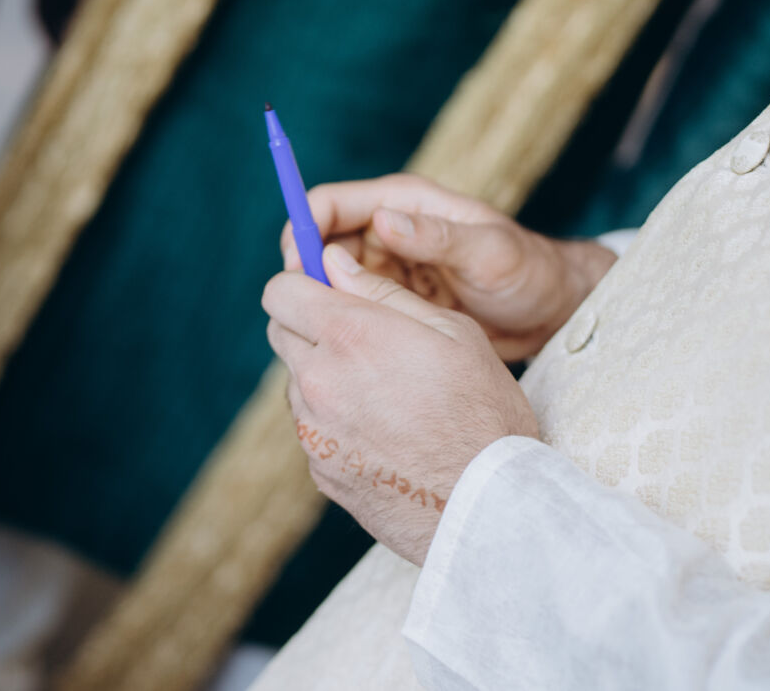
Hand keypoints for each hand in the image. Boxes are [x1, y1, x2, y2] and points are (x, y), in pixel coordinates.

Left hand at [263, 243, 539, 564]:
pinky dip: (336, 420)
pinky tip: (386, 432)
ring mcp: (313, 431)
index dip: (302, 280)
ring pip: (297, 381)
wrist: (489, 507)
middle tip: (362, 335)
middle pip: (280, 331)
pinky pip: (313, 427)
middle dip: (310, 322)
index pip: (280, 290)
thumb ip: (384, 292)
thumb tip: (334, 263)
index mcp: (349, 336)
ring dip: (325, 374)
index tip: (326, 286)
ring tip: (385, 391)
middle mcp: (318, 381)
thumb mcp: (452, 331)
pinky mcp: (319, 470)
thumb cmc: (484, 412)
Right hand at [281, 174, 614, 359]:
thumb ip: (438, 237)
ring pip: (331, 279)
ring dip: (323, 300)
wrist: (550, 312)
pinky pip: (352, 305)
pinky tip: (345, 346)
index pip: (330, 204)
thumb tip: (384, 221)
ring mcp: (389, 266)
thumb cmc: (528, 272)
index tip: (298, 270)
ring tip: (325, 335)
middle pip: (321, 243)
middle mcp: (389, 229)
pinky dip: (343, 320)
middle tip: (306, 313)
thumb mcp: (489, 252)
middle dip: (306, 274)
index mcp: (405, 202)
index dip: (304, 230)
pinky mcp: (393, 299)